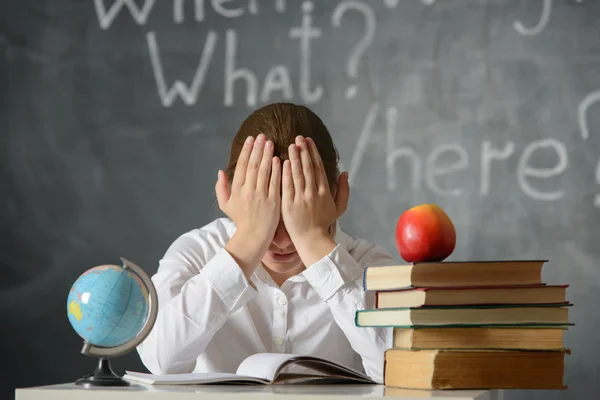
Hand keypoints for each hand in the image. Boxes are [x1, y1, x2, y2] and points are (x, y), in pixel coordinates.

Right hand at [216, 134, 280, 276]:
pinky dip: (277, 170)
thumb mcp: (225, 205)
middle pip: (253, 165)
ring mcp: (261, 196)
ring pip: (264, 171)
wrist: (253, 237)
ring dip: (267, 155)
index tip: (251, 139)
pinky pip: (275, 182)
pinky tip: (278, 159)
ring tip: (270, 142)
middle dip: (258, 148)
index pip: (242, 166)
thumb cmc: (240, 220)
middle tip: (262, 135)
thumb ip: (221, 188)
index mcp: (237, 190)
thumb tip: (220, 171)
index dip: (247, 151)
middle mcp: (248, 191)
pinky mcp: (273, 201)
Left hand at [281, 135, 349, 266]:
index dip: (313, 153)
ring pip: (298, 174)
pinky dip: (286, 173)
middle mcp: (313, 193)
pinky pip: (288, 186)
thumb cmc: (324, 223)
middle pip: (308, 167)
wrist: (312, 240)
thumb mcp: (339, 208)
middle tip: (298, 137)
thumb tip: (345, 173)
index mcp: (324, 191)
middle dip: (303, 151)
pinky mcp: (289, 204)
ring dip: (295, 158)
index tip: (308, 141)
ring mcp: (301, 198)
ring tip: (290, 145)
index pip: (318, 167)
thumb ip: (344, 190)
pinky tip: (284, 162)